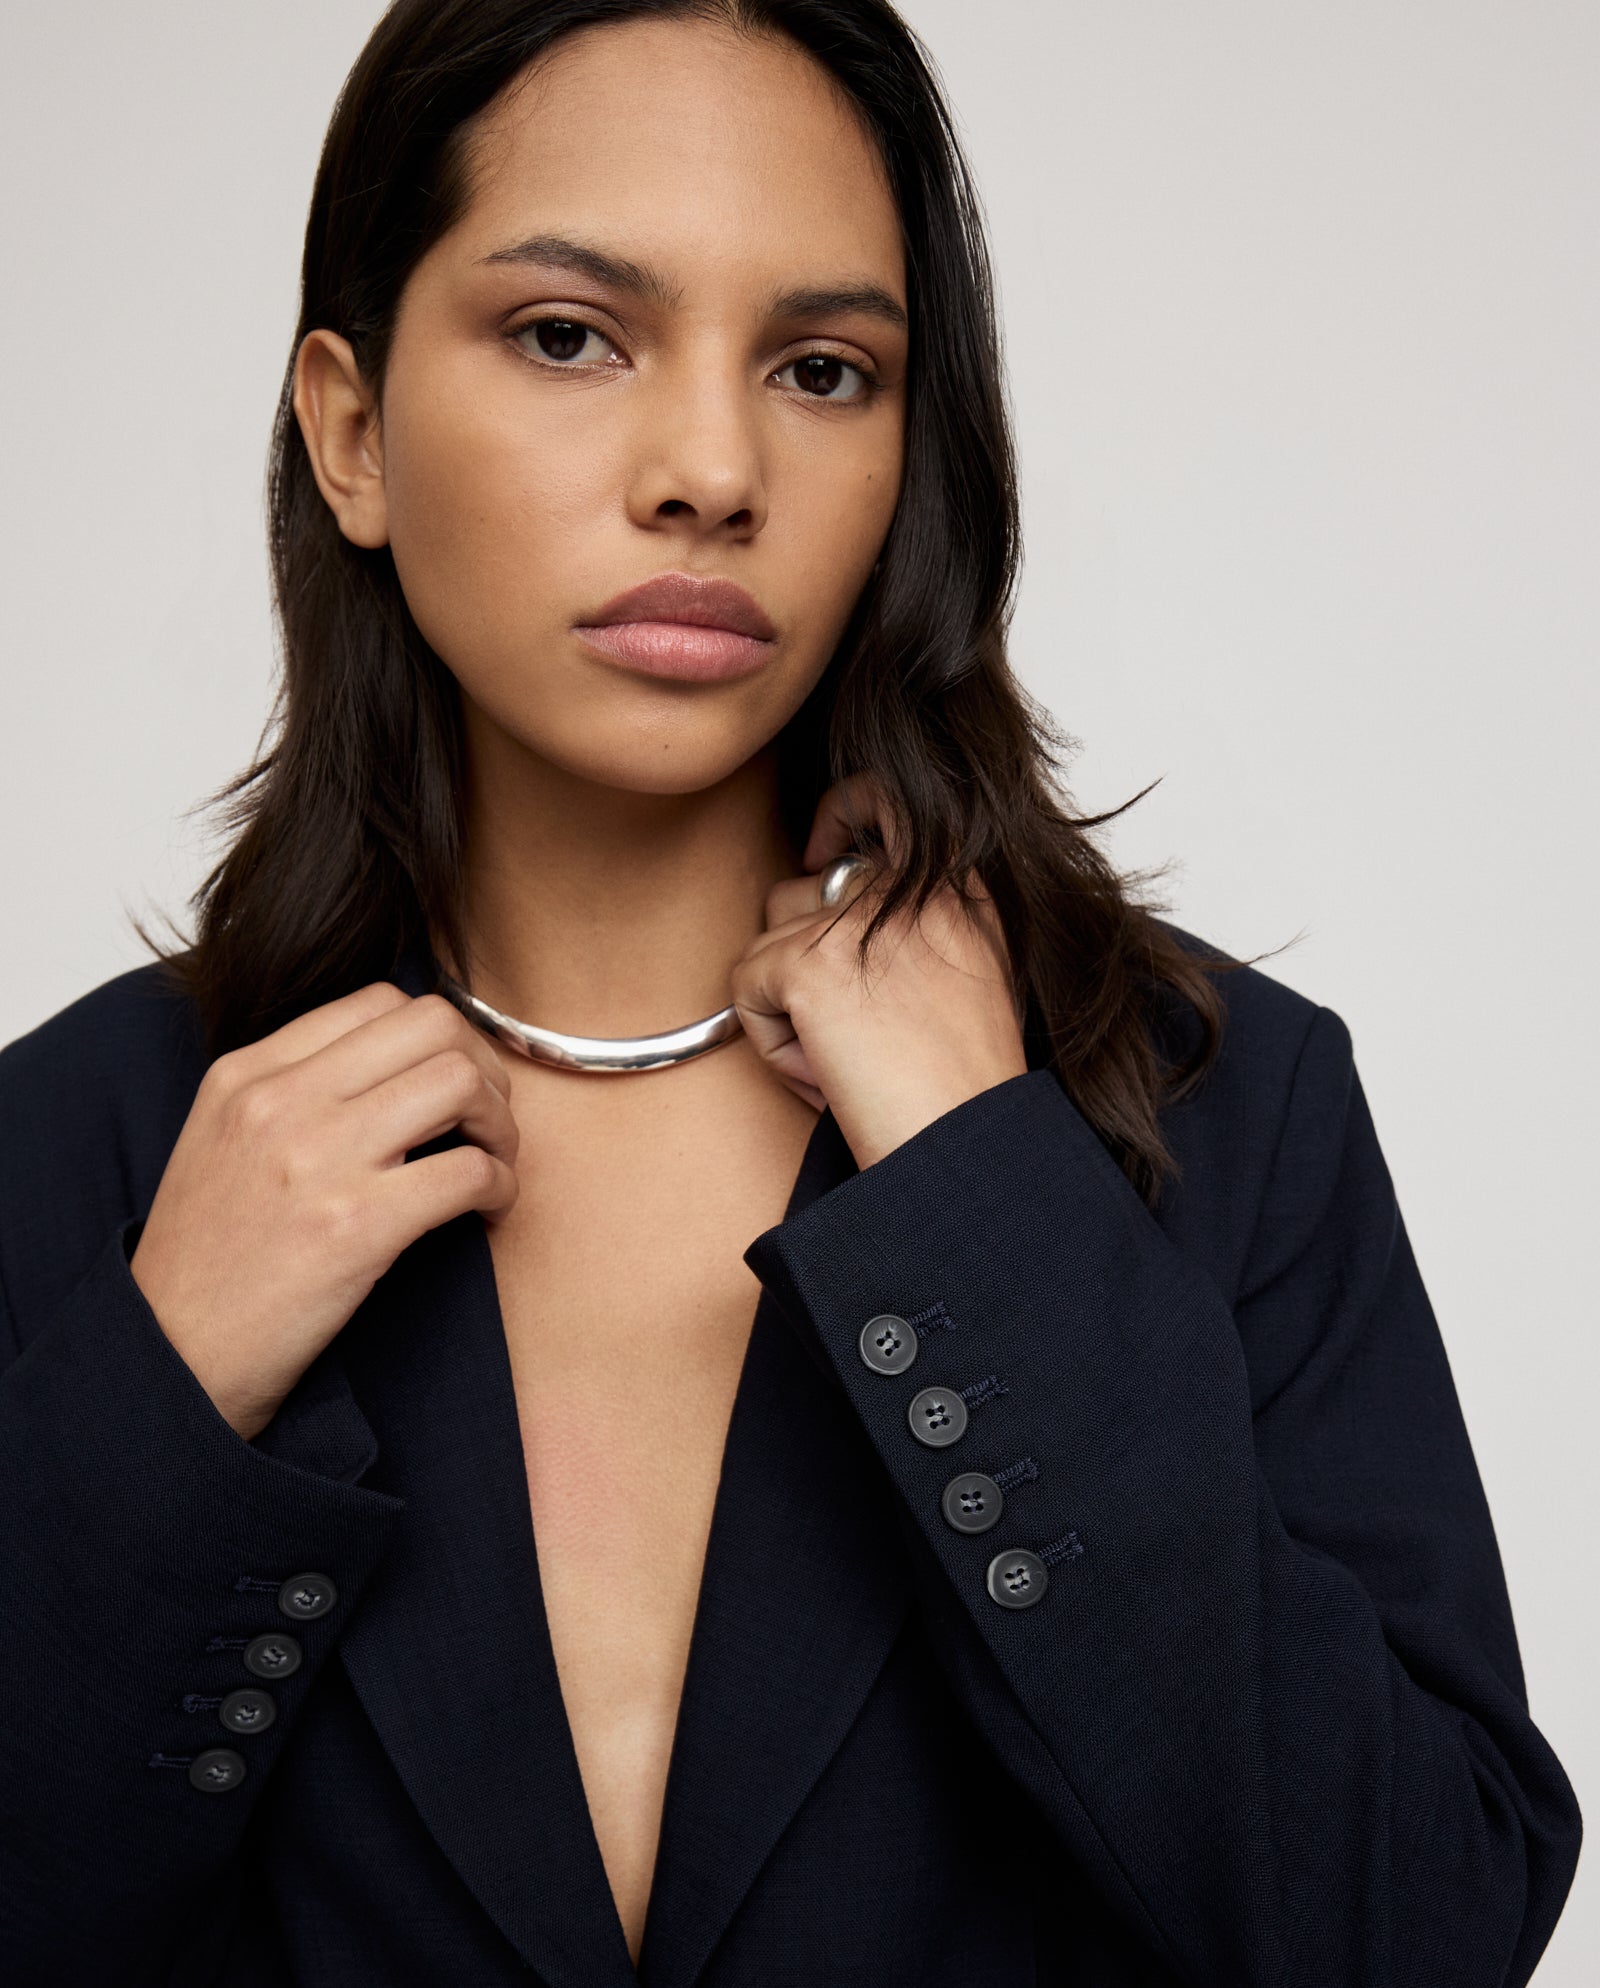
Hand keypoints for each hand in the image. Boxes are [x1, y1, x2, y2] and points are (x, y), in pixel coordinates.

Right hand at [129, 985, 519, 1440]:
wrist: (172, 1357)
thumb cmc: (209, 1260)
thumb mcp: (224, 1141)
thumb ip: (293, 1091)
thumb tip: (395, 1066)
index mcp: (247, 1074)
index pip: (379, 1001)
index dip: (439, 1037)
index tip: (453, 1083)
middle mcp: (281, 1102)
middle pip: (432, 1025)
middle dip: (483, 1067)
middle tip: (488, 1120)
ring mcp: (318, 1160)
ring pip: (459, 1082)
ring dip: (500, 1122)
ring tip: (492, 1161)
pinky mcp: (356, 1227)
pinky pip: (469, 1171)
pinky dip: (501, 1185)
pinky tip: (488, 1207)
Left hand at [731, 774, 1027, 1168]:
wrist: (964, 1145)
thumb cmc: (966, 1091)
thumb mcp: (969, 979)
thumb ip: (918, 928)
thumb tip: (834, 900)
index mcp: (959, 887)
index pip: (886, 799)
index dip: (842, 810)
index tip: (821, 850)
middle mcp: (910, 885)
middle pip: (802, 889)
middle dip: (799, 958)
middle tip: (838, 1029)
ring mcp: (855, 919)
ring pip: (768, 943)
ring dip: (788, 1007)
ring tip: (843, 1062)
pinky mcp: (805, 962)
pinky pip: (746, 989)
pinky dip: (771, 1044)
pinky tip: (826, 1076)